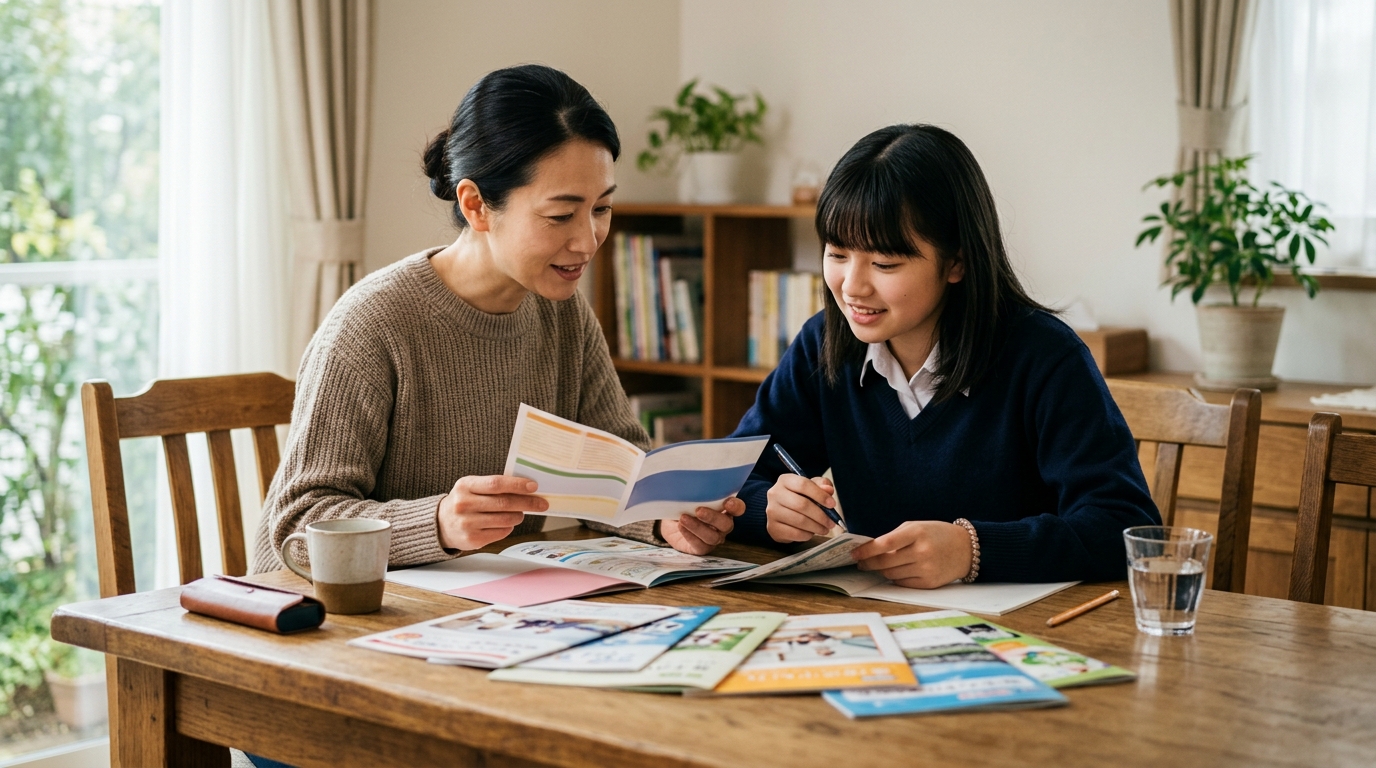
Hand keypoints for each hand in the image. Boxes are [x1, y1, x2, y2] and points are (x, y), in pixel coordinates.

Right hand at [437, 475, 546, 550]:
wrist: (441, 524)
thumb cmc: (464, 501)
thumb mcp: (472, 487)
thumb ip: (494, 486)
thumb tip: (526, 488)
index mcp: (465, 485)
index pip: (496, 483)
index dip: (517, 485)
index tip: (533, 486)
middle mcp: (464, 504)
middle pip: (504, 503)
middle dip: (527, 503)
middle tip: (541, 503)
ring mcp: (467, 523)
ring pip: (505, 519)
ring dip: (518, 516)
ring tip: (520, 513)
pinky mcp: (472, 540)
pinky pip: (501, 532)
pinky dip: (509, 527)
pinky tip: (506, 523)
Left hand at [660, 497, 744, 554]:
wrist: (669, 523)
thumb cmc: (683, 506)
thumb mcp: (688, 497)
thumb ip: (695, 493)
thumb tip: (690, 485)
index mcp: (724, 510)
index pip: (737, 508)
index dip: (736, 506)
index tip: (728, 502)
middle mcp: (722, 526)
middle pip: (726, 524)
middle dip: (713, 517)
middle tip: (699, 510)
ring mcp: (714, 538)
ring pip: (713, 537)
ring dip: (698, 527)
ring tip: (683, 518)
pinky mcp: (702, 548)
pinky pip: (700, 545)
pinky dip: (690, 535)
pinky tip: (681, 527)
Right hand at [764, 474, 838, 542]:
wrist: (780, 513)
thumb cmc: (799, 497)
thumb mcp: (811, 487)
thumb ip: (821, 486)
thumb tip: (829, 490)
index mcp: (785, 480)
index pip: (803, 485)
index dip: (820, 495)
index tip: (832, 504)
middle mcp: (775, 494)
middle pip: (802, 505)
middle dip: (821, 515)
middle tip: (831, 523)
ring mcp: (772, 512)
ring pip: (799, 521)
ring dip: (816, 527)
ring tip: (824, 529)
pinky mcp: (773, 527)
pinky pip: (795, 533)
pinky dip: (807, 535)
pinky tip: (811, 533)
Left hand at [851, 521, 972, 588]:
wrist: (966, 549)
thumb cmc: (938, 534)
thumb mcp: (917, 527)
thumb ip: (895, 537)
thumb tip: (871, 550)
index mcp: (917, 533)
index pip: (885, 543)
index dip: (867, 550)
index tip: (855, 553)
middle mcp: (922, 552)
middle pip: (885, 562)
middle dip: (868, 563)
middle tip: (861, 562)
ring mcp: (926, 569)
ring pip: (891, 574)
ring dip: (881, 570)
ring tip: (878, 565)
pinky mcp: (929, 583)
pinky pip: (902, 583)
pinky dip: (895, 578)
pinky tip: (896, 571)